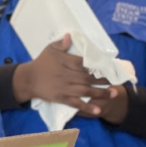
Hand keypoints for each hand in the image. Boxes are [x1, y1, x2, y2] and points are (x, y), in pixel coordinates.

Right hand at [12, 34, 128, 123]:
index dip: (99, 65)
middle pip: (89, 77)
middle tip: (117, 80)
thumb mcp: (49, 49)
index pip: (86, 63)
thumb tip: (70, 36)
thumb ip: (61, 43)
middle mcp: (68, 76)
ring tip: (113, 93)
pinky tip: (98, 110)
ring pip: (86, 91)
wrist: (28, 79)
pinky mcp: (62, 98)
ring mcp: (65, 88)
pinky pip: (76, 103)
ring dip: (100, 93)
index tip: (110, 66)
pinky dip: (87, 107)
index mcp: (66, 62)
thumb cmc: (41, 63)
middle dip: (104, 79)